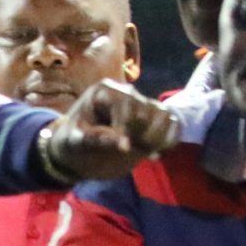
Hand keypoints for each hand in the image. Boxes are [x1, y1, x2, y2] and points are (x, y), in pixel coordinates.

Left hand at [44, 79, 178, 182]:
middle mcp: (127, 93)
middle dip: (141, 134)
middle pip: (148, 110)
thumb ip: (98, 140)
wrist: (78, 154)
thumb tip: (125, 145)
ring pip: (164, 115)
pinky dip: (170, 138)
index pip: (127, 104)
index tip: (123, 148)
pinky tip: (156, 152)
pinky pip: (173, 123)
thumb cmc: (72, 144)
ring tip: (143, 151)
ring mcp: (142, 104)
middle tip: (128, 150)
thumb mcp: (75, 142)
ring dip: (157, 137)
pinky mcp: (152, 119)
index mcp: (105, 91)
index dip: (127, 127)